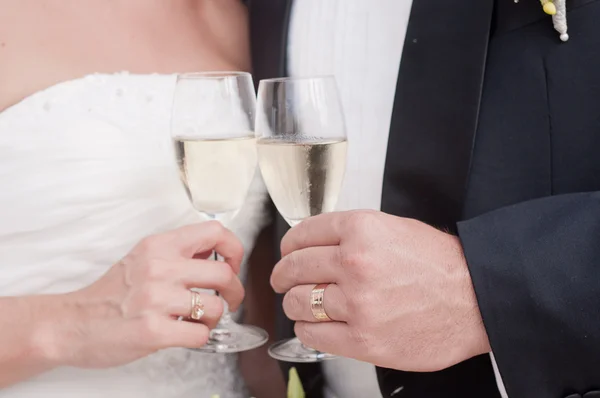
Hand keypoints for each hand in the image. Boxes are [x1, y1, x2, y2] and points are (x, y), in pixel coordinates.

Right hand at [47, 222, 243, 368]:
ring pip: (216, 308)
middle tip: (229, 301)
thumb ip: (177, 253)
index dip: (234, 251)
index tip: (232, 266)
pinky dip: (199, 337)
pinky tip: (184, 333)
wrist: (71, 323)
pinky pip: (201, 335)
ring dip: (213, 318)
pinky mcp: (153, 331)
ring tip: (196, 320)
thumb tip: (216, 254)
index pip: (216, 232)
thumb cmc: (110, 293)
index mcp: (159, 245)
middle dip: (235, 292)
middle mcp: (160, 268)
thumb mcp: (142, 258)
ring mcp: (156, 299)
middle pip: (224, 275)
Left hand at [271, 210, 490, 371]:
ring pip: (297, 302)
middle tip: (282, 280)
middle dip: (282, 275)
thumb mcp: (394, 228)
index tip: (287, 253)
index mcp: (361, 229)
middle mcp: (355, 263)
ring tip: (301, 304)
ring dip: (294, 303)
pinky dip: (307, 329)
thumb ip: (351, 234)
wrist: (476, 298)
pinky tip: (314, 325)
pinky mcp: (363, 340)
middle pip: (293, 268)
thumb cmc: (440, 264)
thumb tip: (313, 244)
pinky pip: (312, 334)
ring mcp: (358, 303)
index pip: (302, 234)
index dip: (288, 246)